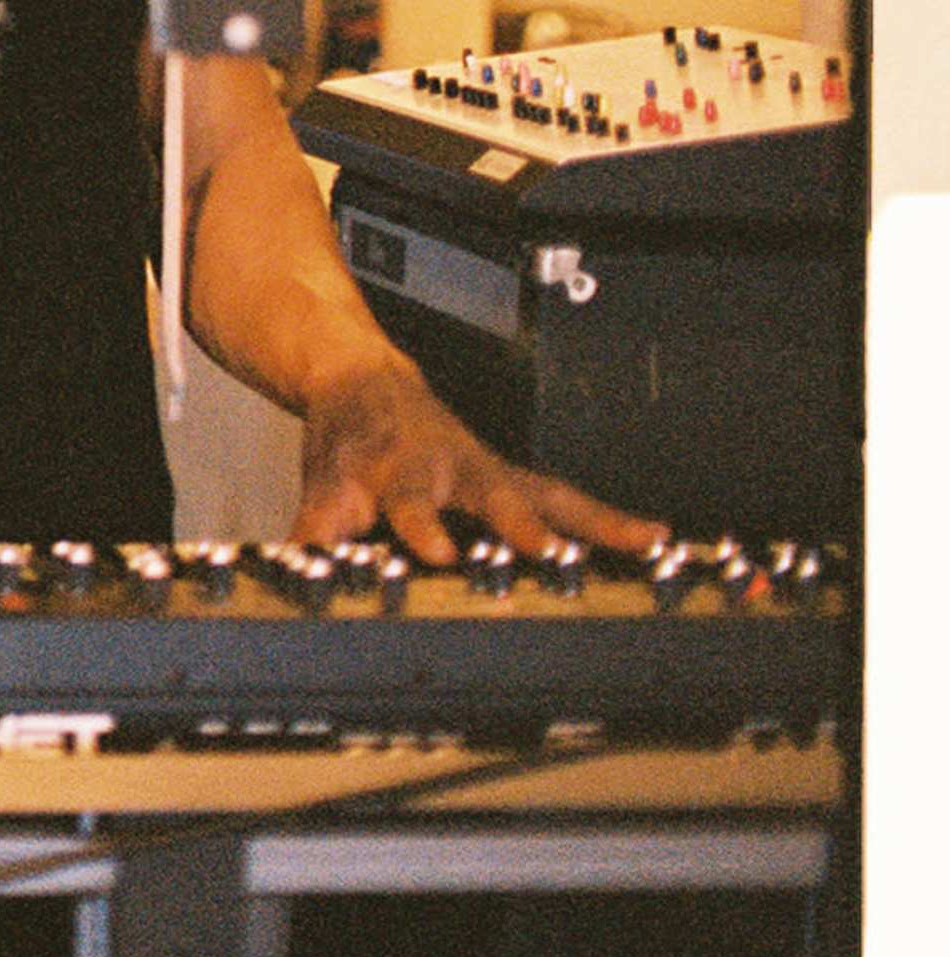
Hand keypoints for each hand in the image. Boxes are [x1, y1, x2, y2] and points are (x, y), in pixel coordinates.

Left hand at [292, 362, 663, 564]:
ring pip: (544, 494)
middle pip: (491, 494)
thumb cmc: (346, 442)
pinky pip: (568, 501)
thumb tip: (299, 574)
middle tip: (549, 552)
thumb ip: (315, 534)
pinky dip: (611, 521)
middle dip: (519, 523)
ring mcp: (488, 471)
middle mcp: (450, 468)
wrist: (361, 382)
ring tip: (644, 544)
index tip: (441, 552)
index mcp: (396, 473)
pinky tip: (656, 537)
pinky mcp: (514, 478)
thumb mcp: (319, 485)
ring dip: (590, 522)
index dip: (422, 527)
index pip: (408, 502)